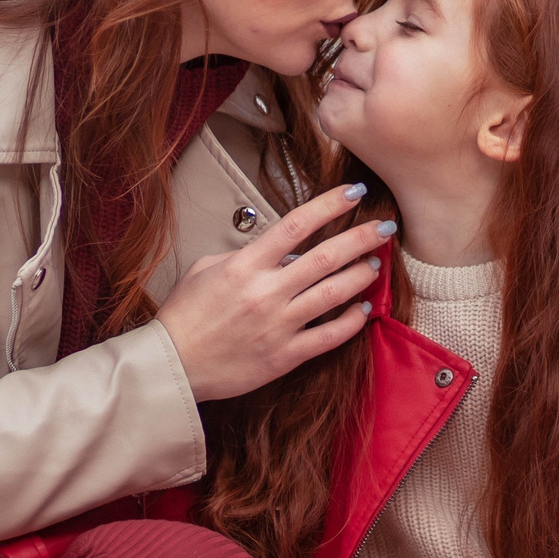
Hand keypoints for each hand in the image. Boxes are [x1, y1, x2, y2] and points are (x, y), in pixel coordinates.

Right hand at [154, 183, 393, 402]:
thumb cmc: (185, 316)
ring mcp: (278, 325)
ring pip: (334, 294)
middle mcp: (266, 292)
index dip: (330, 205)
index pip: (296, 225)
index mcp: (245, 266)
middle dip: (361, 237)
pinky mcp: (284, 356)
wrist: (173, 366)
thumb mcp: (204, 270)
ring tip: (375, 263)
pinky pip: (328, 336)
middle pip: (326, 256)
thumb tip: (277, 251)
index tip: (354, 192)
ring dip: (361, 275)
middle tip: (385, 226)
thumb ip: (241, 255)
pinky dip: (351, 321)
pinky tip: (364, 309)